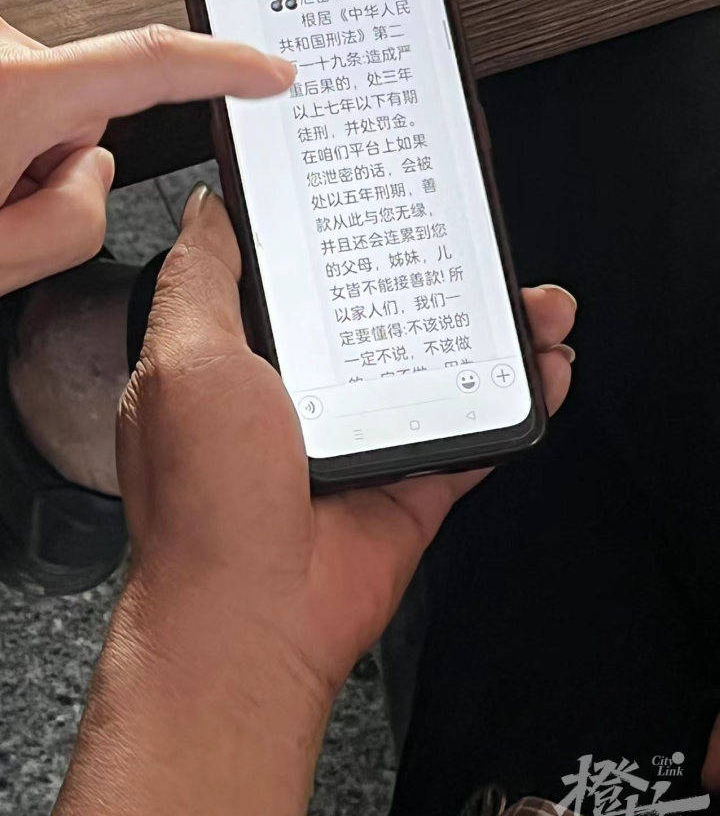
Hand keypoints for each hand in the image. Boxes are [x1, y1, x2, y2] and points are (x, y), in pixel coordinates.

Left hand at [0, 18, 293, 294]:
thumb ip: (73, 226)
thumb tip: (98, 173)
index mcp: (11, 95)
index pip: (152, 64)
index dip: (226, 68)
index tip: (270, 73)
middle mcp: (1, 56)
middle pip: (90, 114)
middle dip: (65, 169)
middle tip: (9, 209)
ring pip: (52, 111)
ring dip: (29, 157)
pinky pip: (23, 99)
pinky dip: (9, 139)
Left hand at [21, 186, 575, 815]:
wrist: (255, 615)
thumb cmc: (207, 494)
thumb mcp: (186, 358)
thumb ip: (201, 279)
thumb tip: (213, 211)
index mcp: (246, 358)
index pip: (301, 279)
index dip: (341, 237)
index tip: (381, 199)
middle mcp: (306, 394)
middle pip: (385, 319)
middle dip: (435, 281)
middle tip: (477, 246)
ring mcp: (365, 438)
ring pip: (442, 369)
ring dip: (492, 335)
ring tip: (534, 305)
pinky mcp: (411, 480)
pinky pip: (473, 433)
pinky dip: (515, 403)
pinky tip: (546, 372)